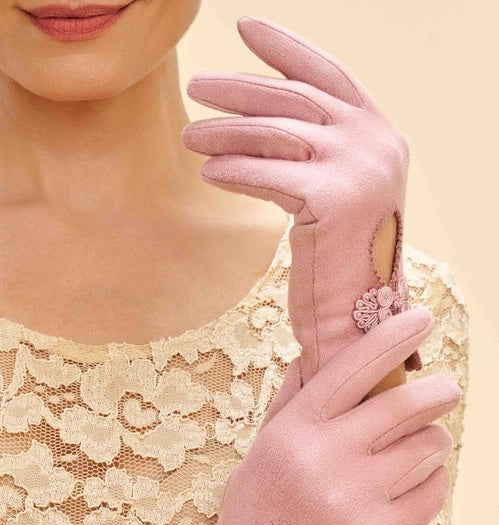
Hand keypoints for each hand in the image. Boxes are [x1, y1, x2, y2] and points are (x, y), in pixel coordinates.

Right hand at [126, 309, 460, 524]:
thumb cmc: (254, 516)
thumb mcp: (261, 452)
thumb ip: (292, 402)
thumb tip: (315, 354)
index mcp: (294, 431)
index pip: (353, 368)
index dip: (393, 338)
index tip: (422, 318)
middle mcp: (325, 459)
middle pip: (406, 405)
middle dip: (439, 391)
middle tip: (447, 389)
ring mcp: (353, 501)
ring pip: (428, 448)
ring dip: (434, 441)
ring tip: (422, 447)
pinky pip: (432, 495)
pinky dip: (434, 482)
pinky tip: (420, 481)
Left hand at [182, 16, 418, 385]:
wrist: (358, 321)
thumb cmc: (338, 261)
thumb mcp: (335, 192)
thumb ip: (316, 150)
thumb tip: (258, 115)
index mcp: (382, 134)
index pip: (331, 74)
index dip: (287, 49)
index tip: (244, 29)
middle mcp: (378, 144)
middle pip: (296, 99)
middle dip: (241, 89)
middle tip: (197, 86)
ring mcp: (360, 168)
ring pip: (278, 133)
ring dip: (227, 131)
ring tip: (190, 135)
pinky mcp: (335, 198)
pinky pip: (270, 173)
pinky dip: (235, 170)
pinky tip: (209, 171)